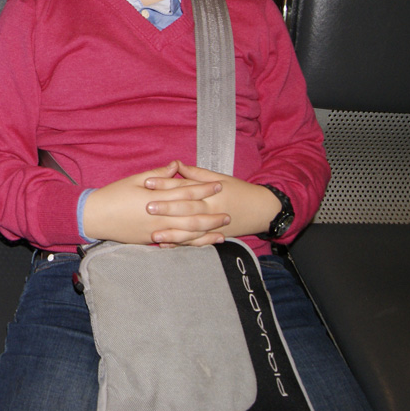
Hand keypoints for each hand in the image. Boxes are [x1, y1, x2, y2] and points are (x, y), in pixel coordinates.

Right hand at [82, 162, 226, 244]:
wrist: (96, 217)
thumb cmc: (113, 195)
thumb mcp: (134, 180)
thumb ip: (157, 175)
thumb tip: (176, 167)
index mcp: (156, 197)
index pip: (185, 192)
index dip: (203, 188)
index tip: (218, 185)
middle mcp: (159, 216)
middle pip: (191, 215)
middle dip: (211, 213)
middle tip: (229, 212)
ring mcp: (156, 230)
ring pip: (187, 232)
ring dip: (207, 231)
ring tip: (222, 229)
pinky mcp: (152, 241)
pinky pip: (177, 243)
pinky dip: (192, 243)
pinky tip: (203, 243)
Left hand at [145, 162, 281, 243]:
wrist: (262, 210)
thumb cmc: (240, 190)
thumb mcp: (220, 177)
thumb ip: (197, 173)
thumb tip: (176, 165)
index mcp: (211, 193)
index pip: (184, 187)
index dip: (166, 184)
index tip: (147, 182)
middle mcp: (211, 210)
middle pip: (186, 209)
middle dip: (166, 208)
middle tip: (147, 206)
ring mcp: (212, 226)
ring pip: (189, 230)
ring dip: (171, 233)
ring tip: (153, 233)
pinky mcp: (214, 237)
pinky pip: (195, 242)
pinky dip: (181, 244)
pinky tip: (166, 245)